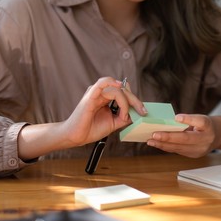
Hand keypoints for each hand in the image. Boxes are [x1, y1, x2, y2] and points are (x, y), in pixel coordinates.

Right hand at [19, 77, 146, 160]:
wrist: (76, 136)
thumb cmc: (91, 129)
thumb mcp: (114, 122)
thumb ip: (124, 116)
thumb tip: (137, 112)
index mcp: (106, 98)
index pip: (124, 92)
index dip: (135, 100)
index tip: (143, 112)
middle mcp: (102, 93)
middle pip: (123, 89)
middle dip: (135, 100)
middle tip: (142, 111)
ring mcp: (96, 93)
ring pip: (117, 88)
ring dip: (126, 100)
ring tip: (125, 114)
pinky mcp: (91, 95)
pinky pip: (103, 83)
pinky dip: (113, 84)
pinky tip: (120, 89)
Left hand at [147, 114, 216, 157]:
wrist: (216, 137)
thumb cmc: (205, 125)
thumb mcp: (201, 118)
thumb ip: (189, 119)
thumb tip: (173, 121)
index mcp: (208, 126)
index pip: (200, 121)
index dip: (188, 119)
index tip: (177, 117)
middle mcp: (205, 139)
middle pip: (186, 139)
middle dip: (169, 137)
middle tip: (155, 135)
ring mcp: (199, 150)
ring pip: (179, 147)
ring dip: (163, 144)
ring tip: (151, 141)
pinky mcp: (193, 155)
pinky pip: (178, 151)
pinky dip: (166, 147)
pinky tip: (157, 144)